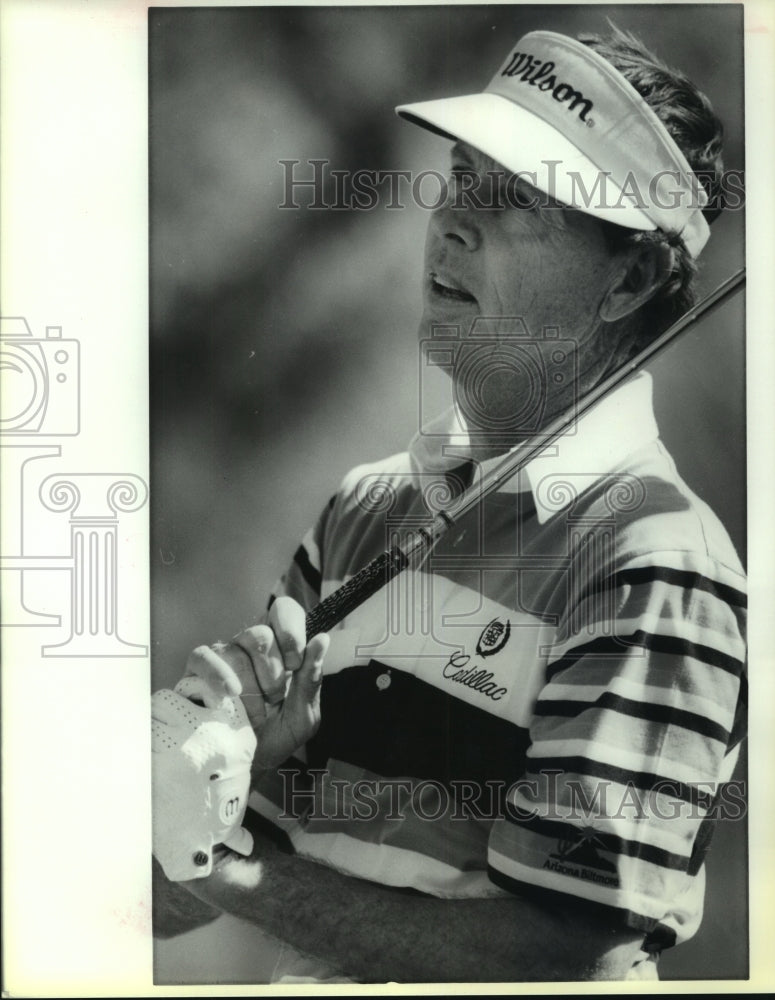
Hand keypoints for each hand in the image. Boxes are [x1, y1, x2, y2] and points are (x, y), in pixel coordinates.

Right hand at [182, 596, 328, 770]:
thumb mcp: (303, 714)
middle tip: (274, 699)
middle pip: (261, 634)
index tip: (296, 663)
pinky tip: (230, 695)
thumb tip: (322, 639)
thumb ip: (312, 678)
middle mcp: (249, 646)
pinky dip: (218, 676)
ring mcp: (222, 656)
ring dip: (251, 689)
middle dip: (273, 673)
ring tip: (254, 714)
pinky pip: (204, 657)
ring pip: (236, 651)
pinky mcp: (196, 671)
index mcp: (280, 648)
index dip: (291, 630)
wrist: (245, 766)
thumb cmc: (277, 736)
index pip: (284, 611)